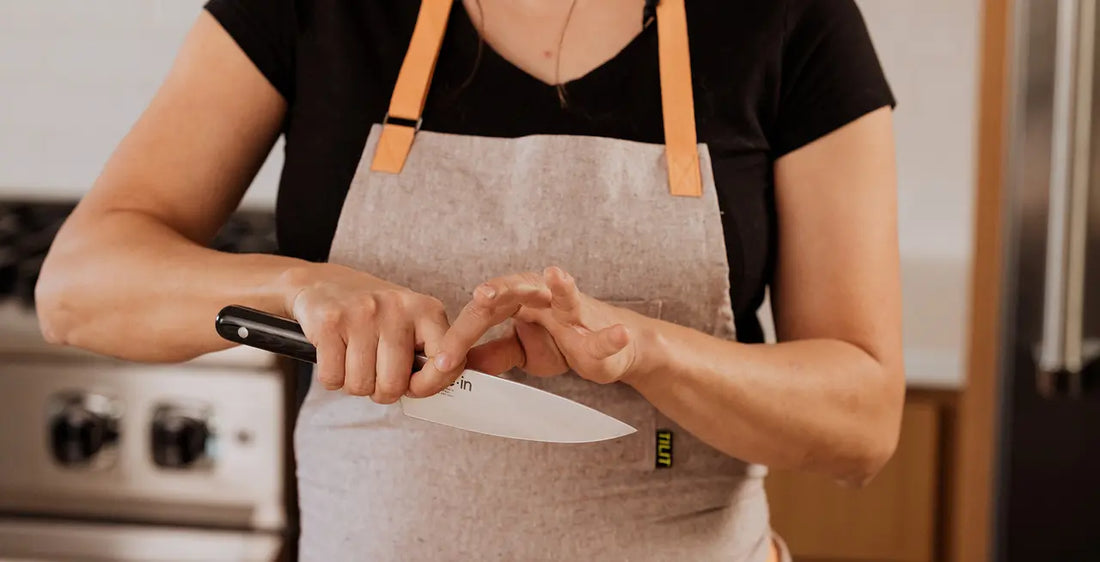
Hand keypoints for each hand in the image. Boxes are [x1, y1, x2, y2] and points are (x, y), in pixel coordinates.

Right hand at [282, 263, 458, 402]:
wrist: (323, 283)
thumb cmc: (373, 312)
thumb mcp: (410, 322)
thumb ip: (428, 353)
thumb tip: (434, 389)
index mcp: (426, 310)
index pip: (445, 362)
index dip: (432, 385)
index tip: (416, 387)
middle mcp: (396, 308)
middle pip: (393, 384)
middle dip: (382, 391)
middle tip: (376, 374)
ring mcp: (362, 314)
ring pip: (361, 385)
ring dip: (355, 384)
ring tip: (355, 362)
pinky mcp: (330, 322)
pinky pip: (332, 378)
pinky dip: (332, 378)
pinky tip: (336, 357)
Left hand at [433, 267, 646, 385]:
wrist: (613, 346)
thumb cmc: (564, 341)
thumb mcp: (521, 351)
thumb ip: (492, 354)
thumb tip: (457, 364)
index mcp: (519, 301)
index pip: (484, 314)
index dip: (462, 337)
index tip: (442, 363)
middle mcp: (545, 298)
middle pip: (517, 290)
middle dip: (500, 290)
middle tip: (481, 294)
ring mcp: (575, 313)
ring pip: (566, 297)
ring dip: (562, 286)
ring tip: (555, 275)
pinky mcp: (601, 334)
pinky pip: (606, 335)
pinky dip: (613, 335)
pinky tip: (619, 332)